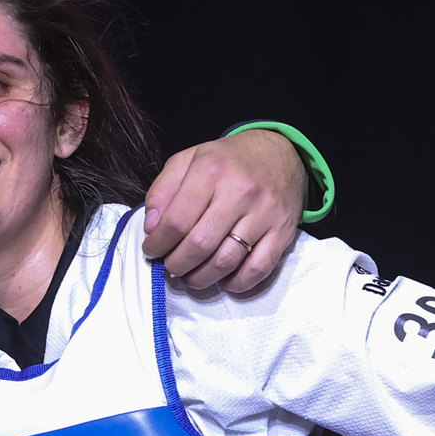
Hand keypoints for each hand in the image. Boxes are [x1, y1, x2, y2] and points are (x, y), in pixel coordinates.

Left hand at [142, 128, 306, 291]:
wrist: (280, 152)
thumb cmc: (227, 160)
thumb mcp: (187, 161)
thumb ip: (161, 192)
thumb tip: (151, 229)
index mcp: (211, 171)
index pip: (176, 222)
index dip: (158, 244)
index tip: (152, 251)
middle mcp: (240, 192)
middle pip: (199, 245)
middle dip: (177, 264)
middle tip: (171, 266)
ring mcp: (265, 213)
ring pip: (226, 261)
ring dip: (201, 277)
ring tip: (191, 275)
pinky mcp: (283, 231)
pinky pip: (258, 269)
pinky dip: (236, 283)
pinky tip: (223, 278)